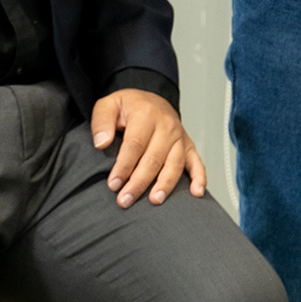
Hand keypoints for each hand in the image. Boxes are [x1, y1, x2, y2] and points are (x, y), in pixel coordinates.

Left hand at [90, 88, 206, 206]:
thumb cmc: (129, 107)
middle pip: (154, 158)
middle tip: (125, 200)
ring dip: (165, 184)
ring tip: (155, 200)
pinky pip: (197, 162)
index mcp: (146, 114)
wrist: (151, 101)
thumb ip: (101, 121)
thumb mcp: (108, 105)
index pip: (135, 144)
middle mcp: (167, 125)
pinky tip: (196, 192)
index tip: (113, 184)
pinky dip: (199, 177)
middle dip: (139, 182)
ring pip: (174, 163)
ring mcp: (179, 137)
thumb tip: (102, 143)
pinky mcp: (188, 146)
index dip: (124, 166)